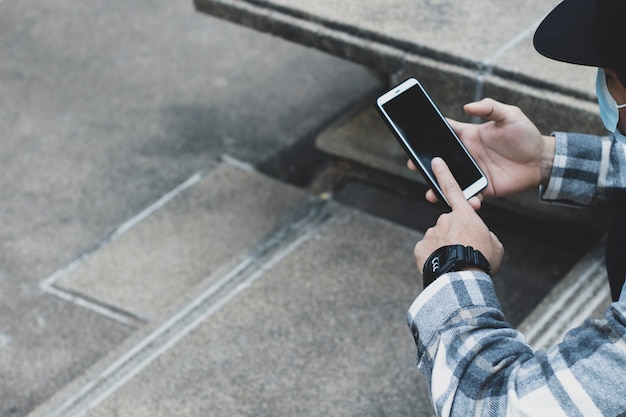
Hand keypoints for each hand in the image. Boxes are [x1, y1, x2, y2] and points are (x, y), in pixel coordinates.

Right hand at [408, 98, 554, 203]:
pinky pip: (470, 197)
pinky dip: (466, 202)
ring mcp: (473, 173)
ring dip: (439, 187)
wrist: (542, 160)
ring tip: (432, 193)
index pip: (444, 134)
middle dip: (424, 164)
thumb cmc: (526, 135)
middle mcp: (467, 156)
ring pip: (450, 181)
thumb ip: (490, 108)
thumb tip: (467, 106)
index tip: (414, 140)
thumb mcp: (510, 115)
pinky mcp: (483, 189)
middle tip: (414, 166)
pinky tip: (465, 203)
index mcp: (469, 137)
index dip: (428, 136)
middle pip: (440, 160)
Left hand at [414, 158, 503, 274]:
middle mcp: (444, 219)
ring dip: (444, 248)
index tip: (436, 162)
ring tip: (454, 262)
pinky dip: (433, 258)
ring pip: (437, 239)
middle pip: (448, 225)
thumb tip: (480, 237)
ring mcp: (431, 233)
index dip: (444, 174)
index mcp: (464, 215)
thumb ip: (486, 235)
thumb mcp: (495, 244)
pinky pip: (427, 251)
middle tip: (463, 252)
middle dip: (454, 237)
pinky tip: (442, 266)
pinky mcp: (420, 247)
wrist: (463, 278)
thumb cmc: (482, 260)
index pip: (453, 189)